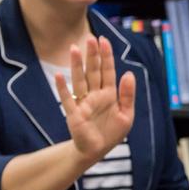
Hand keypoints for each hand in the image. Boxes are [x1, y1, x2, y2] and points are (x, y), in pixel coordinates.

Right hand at [55, 36, 136, 163]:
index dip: (106, 56)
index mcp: (109, 94)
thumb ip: (128, 95)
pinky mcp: (74, 114)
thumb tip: (129, 73)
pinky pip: (67, 99)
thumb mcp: (126, 115)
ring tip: (75, 49)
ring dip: (77, 65)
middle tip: (91, 38)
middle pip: (93, 71)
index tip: (104, 40)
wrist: (96, 151)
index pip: (108, 71)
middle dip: (93, 55)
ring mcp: (83, 103)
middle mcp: (95, 95)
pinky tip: (59, 75)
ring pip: (80, 80)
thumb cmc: (112, 133)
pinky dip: (63, 88)